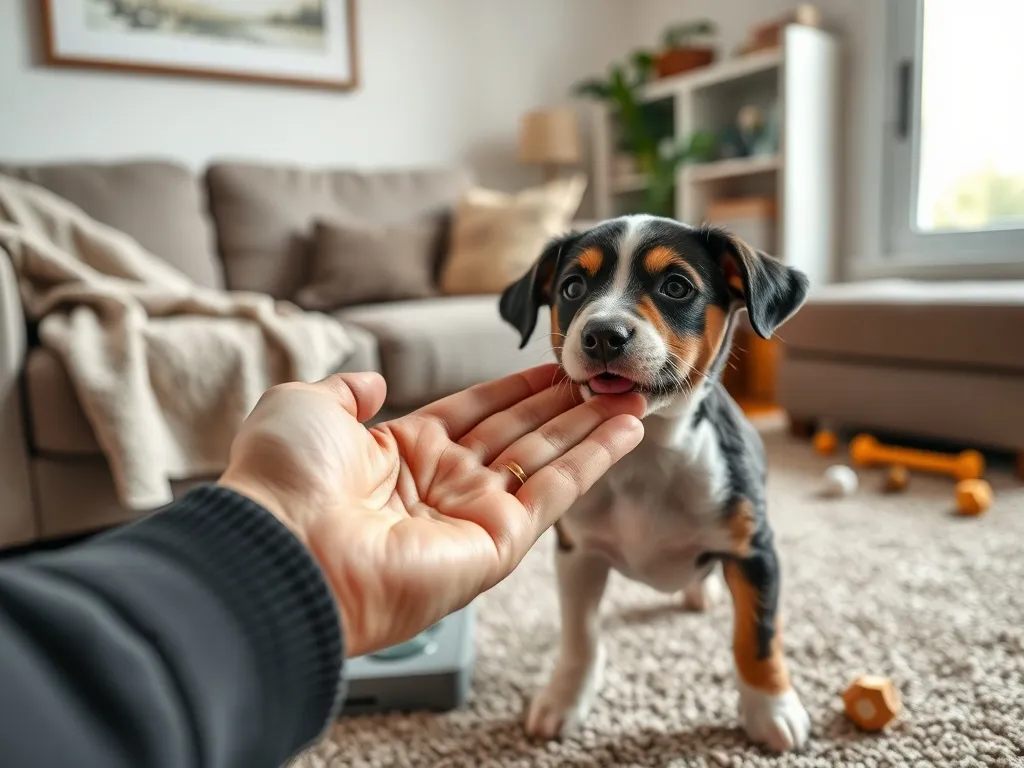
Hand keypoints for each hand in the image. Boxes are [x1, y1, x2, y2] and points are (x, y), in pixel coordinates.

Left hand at [218, 364, 643, 656]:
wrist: (281, 548)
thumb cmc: (282, 480)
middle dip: (566, 404)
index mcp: (402, 453)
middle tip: (607, 375)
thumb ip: (346, 391)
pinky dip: (595, 459)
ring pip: (547, 458)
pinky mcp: (497, 545)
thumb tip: (371, 381)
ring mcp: (472, 516)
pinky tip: (626, 427)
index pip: (477, 411)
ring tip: (631, 393)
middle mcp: (443, 485)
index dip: (518, 387)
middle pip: (520, 432)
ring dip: (591, 426)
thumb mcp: (307, 408)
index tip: (555, 367)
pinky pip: (556, 492)